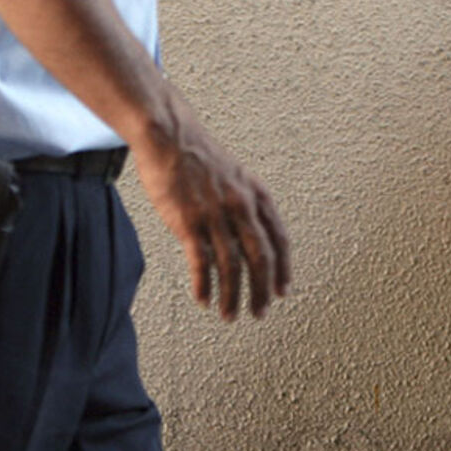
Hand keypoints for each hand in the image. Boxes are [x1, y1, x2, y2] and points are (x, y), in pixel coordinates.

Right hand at [132, 96, 290, 320]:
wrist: (168, 135)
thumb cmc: (198, 155)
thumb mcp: (236, 175)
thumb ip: (246, 203)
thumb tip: (252, 232)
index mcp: (257, 195)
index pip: (279, 240)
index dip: (283, 269)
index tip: (282, 291)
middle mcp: (241, 207)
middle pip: (260, 258)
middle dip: (262, 290)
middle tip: (260, 312)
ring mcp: (215, 216)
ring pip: (231, 266)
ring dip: (233, 296)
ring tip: (231, 315)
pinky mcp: (188, 222)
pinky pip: (201, 263)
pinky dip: (204, 285)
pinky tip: (204, 299)